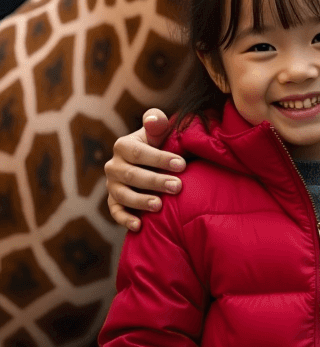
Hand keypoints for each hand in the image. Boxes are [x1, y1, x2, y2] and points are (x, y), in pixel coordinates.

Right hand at [105, 108, 184, 230]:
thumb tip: (153, 120)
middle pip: (133, 175)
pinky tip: (139, 226)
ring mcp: (111, 185)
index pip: (139, 152)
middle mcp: (113, 165)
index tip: (182, 164)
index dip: (160, 159)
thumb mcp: (156, 131)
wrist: (147, 162)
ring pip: (124, 195)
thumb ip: (156, 122)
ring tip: (160, 205)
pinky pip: (115, 212)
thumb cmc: (156, 143)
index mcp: (122, 145)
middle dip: (156, 181)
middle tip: (177, 187)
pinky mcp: (113, 202)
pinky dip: (125, 219)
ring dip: (141, 201)